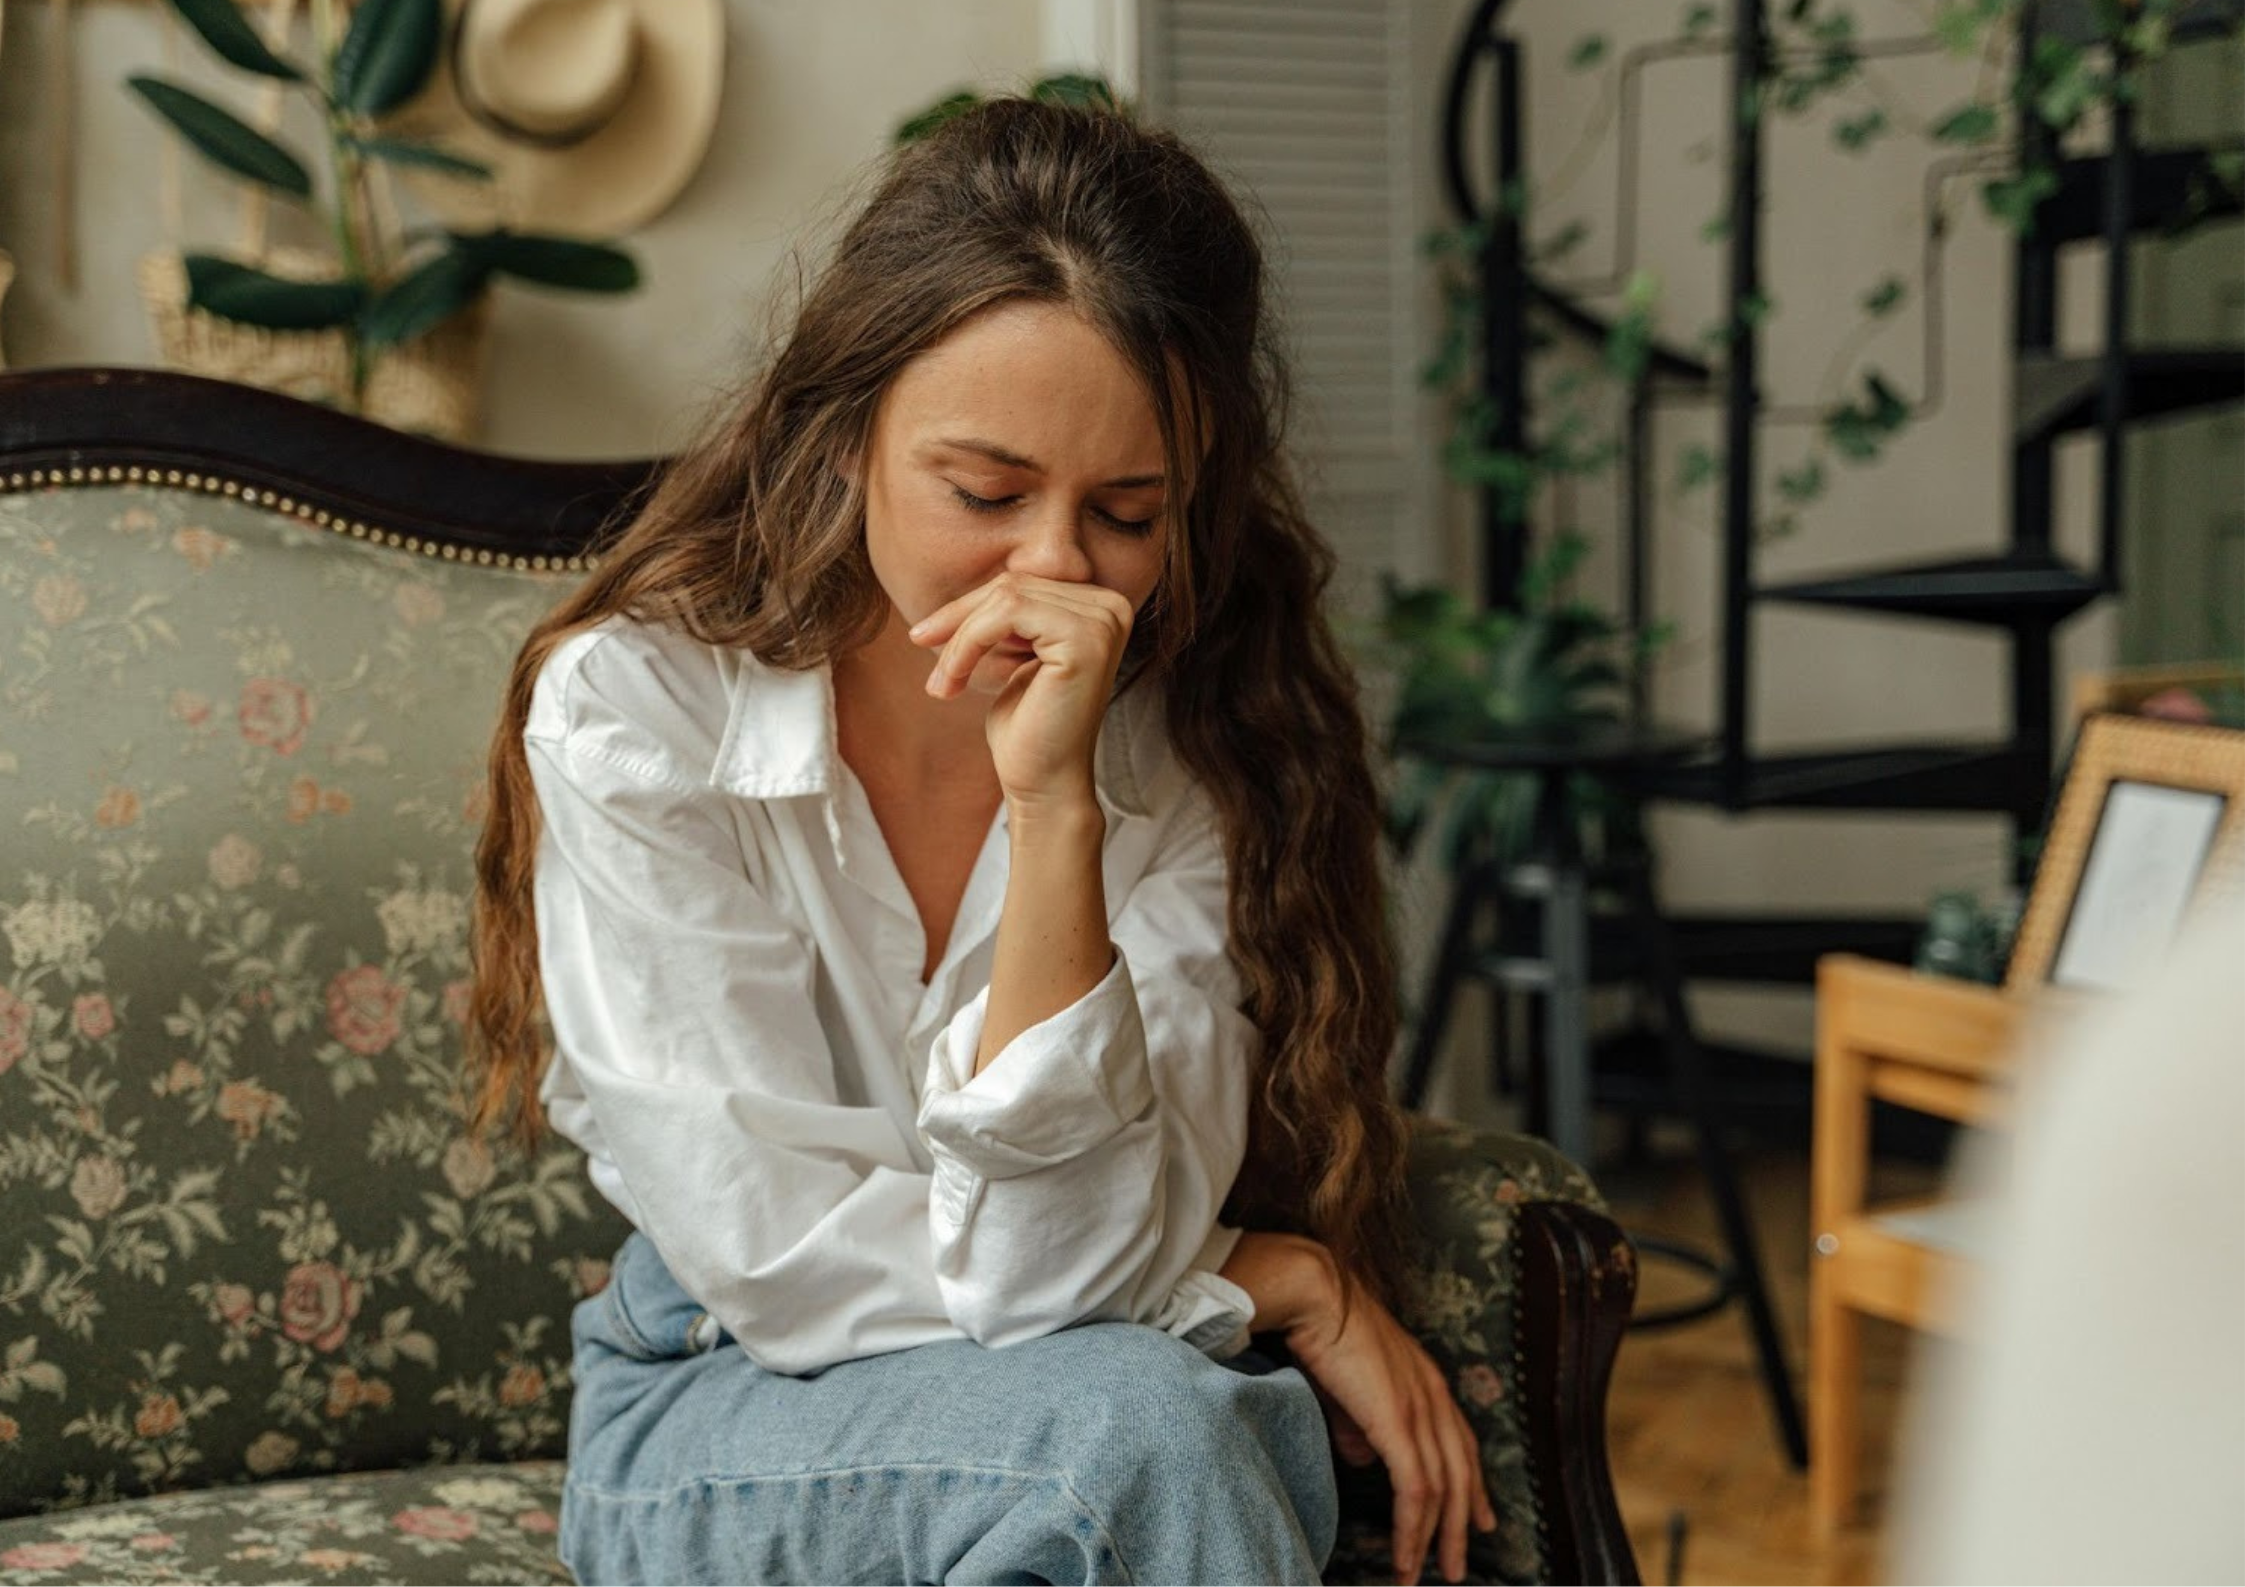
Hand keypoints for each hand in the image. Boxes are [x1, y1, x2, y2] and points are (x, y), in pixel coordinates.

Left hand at [907, 572, 1134, 809]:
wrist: (1043, 784)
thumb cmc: (1027, 727)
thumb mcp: (1014, 655)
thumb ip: (1010, 614)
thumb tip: (980, 580)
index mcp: (1100, 606)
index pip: (1022, 584)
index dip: (969, 607)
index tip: (926, 636)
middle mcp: (1112, 606)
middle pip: (1013, 584)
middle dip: (958, 619)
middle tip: (920, 647)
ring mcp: (1104, 621)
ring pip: (1005, 597)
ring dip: (959, 638)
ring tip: (941, 680)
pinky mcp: (1086, 639)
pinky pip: (1006, 614)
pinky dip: (967, 644)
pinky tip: (952, 681)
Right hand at [1285, 1270, 1496, 1585]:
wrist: (1314, 1293)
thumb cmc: (1324, 1330)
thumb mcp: (1351, 1385)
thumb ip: (1361, 1422)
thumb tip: (1365, 1457)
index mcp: (1428, 1382)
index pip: (1462, 1444)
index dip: (1474, 1487)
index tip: (1481, 1520)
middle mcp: (1434, 1396)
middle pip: (1461, 1475)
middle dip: (1460, 1527)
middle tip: (1456, 1567)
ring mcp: (1419, 1409)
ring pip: (1441, 1490)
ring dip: (1433, 1540)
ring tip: (1420, 1576)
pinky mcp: (1397, 1422)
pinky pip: (1415, 1490)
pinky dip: (1413, 1529)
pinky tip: (1406, 1556)